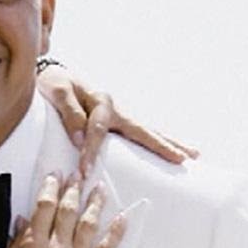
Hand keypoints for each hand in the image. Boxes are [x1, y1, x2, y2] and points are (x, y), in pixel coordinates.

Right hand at [0, 174, 126, 247]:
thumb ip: (16, 244)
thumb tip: (23, 221)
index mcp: (34, 245)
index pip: (44, 207)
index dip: (50, 187)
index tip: (55, 176)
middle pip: (67, 210)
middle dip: (73, 189)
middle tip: (78, 175)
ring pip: (88, 224)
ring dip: (95, 203)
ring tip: (100, 188)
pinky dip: (116, 234)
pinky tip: (123, 219)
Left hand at [37, 65, 199, 175]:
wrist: (55, 75)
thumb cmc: (55, 84)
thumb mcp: (57, 91)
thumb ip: (69, 112)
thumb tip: (81, 138)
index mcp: (100, 100)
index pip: (98, 129)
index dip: (91, 150)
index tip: (85, 171)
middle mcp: (116, 107)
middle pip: (143, 129)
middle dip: (162, 145)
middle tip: (182, 159)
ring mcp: (121, 114)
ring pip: (149, 130)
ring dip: (170, 143)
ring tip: (193, 155)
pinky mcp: (120, 120)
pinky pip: (142, 133)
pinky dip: (159, 141)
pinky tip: (175, 150)